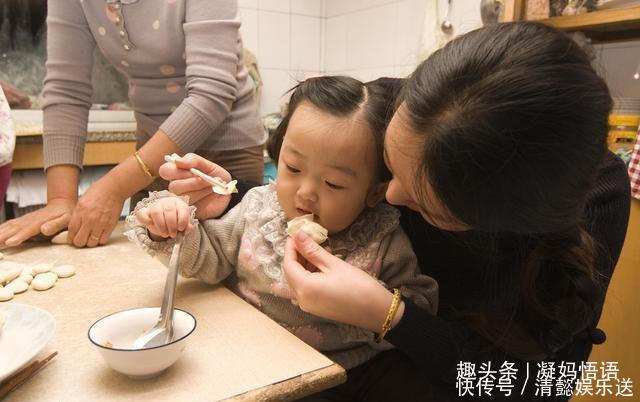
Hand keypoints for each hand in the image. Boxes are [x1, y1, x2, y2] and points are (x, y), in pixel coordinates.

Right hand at [0, 198, 74, 245]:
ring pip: (8, 226)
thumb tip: (44, 230)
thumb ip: (55, 225)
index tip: (9, 242)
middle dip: (1, 237)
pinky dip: (0, 229)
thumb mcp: (66, 219)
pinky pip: (8, 225)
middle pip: (13, 229)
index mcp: (40, 222)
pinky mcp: (22, 221)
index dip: (18, 236)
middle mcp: (29, 220)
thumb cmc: (66, 214)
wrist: (62, 204)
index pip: (27, 230)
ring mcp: (24, 220)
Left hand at [67, 180, 124, 247]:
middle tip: (81, 239)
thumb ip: (77, 215)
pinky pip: (103, 240)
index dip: (70, 238)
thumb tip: (75, 227)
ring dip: (90, 242)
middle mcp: (89, 220)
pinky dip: (100, 240)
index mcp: (79, 213)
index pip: (71, 232)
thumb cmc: (98, 192)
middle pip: (80, 241)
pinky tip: (99, 235)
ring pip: (91, 243)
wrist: (113, 189)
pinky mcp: (110, 226)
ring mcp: (100, 224)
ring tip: (91, 238)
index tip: (72, 239)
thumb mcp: (81, 202)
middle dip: (79, 242)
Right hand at [135, 196, 193, 239]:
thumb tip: (190, 228)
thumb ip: (188, 226)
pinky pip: (142, 213)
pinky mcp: (145, 211)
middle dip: (171, 225)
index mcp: (179, 203)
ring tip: (165, 234)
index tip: (181, 229)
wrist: (164, 218)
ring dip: (161, 225)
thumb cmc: (176, 220)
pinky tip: (149, 224)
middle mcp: (167, 202)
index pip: (181, 209)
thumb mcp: (184, 224)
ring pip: (156, 212)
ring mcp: (155, 205)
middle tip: (173, 234)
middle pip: (169, 211)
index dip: (182, 219)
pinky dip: (144, 219)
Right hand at [159, 153, 232, 219]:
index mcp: (176, 173)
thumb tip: (177, 161)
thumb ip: (193, 160)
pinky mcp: (190, 211)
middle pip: (175, 186)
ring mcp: (181, 200)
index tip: (192, 170)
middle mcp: (175, 187)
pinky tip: (213, 194)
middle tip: (208, 179)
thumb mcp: (207, 165)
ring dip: (203, 190)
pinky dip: (207, 198)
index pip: (165, 171)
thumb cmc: (214, 176)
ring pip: (186, 196)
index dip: (177, 171)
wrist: (227, 191)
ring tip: (214, 186)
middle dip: (194, 182)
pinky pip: (195, 205)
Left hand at [283, 231, 404, 332]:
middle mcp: (302, 300)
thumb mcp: (334, 264)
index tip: (295, 234)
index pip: (288, 265)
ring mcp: (308, 306)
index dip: (290, 248)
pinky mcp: (317, 308)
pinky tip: (323, 265)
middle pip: (290, 274)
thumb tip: (297, 235)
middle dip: (297, 256)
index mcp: (304, 288)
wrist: (376, 311)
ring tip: (320, 250)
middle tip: (308, 240)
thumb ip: (312, 250)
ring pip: (298, 281)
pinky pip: (306, 289)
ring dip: (305, 265)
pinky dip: (310, 275)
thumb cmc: (357, 286)